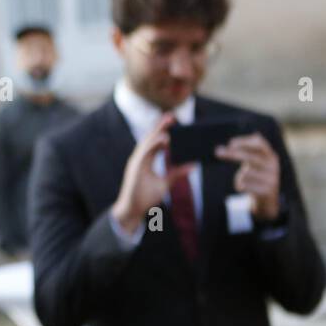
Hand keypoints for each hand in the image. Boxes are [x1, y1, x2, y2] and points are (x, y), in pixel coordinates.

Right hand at [110, 113, 195, 234]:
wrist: (132, 209)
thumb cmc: (145, 197)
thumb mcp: (165, 183)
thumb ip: (177, 173)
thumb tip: (193, 166)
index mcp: (145, 160)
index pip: (155, 143)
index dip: (162, 132)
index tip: (172, 123)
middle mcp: (140, 158)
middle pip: (150, 139)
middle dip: (160, 127)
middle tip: (171, 115)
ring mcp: (136, 162)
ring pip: (147, 142)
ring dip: (158, 131)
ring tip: (168, 122)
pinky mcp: (136, 168)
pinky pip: (145, 152)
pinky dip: (154, 144)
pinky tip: (164, 138)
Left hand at [215, 133, 280, 220]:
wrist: (268, 200)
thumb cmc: (256, 177)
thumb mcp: (253, 163)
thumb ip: (241, 154)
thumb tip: (218, 150)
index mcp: (270, 156)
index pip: (259, 143)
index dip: (244, 141)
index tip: (230, 143)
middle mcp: (273, 165)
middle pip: (250, 156)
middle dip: (232, 154)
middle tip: (217, 152)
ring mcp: (272, 178)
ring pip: (246, 173)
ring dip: (239, 176)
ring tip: (243, 181)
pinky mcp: (268, 191)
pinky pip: (246, 185)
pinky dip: (240, 186)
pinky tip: (244, 188)